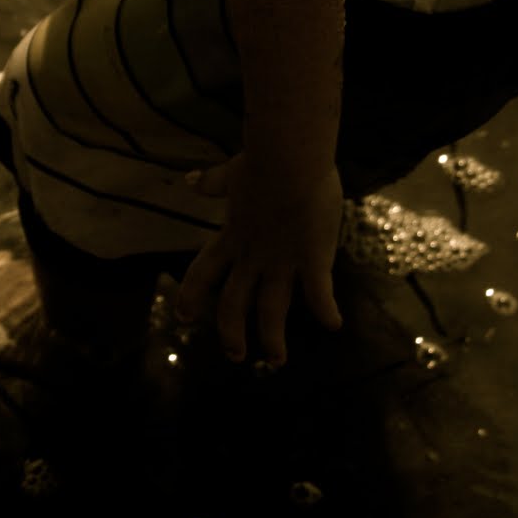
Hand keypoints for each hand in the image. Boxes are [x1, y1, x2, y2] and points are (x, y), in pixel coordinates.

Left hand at [174, 153, 344, 367]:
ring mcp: (282, 260)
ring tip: (276, 360)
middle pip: (234, 302)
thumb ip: (213, 183)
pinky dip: (326, 310)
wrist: (290, 157)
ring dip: (272, 338)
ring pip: (272, 310)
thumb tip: (189, 180)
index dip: (192, 295)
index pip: (204, 272)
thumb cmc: (262, 161)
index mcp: (233, 236)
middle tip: (235, 356)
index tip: (183, 316)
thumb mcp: (232, 173)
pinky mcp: (312, 258)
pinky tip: (334, 325)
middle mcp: (253, 255)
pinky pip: (319, 292)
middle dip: (231, 332)